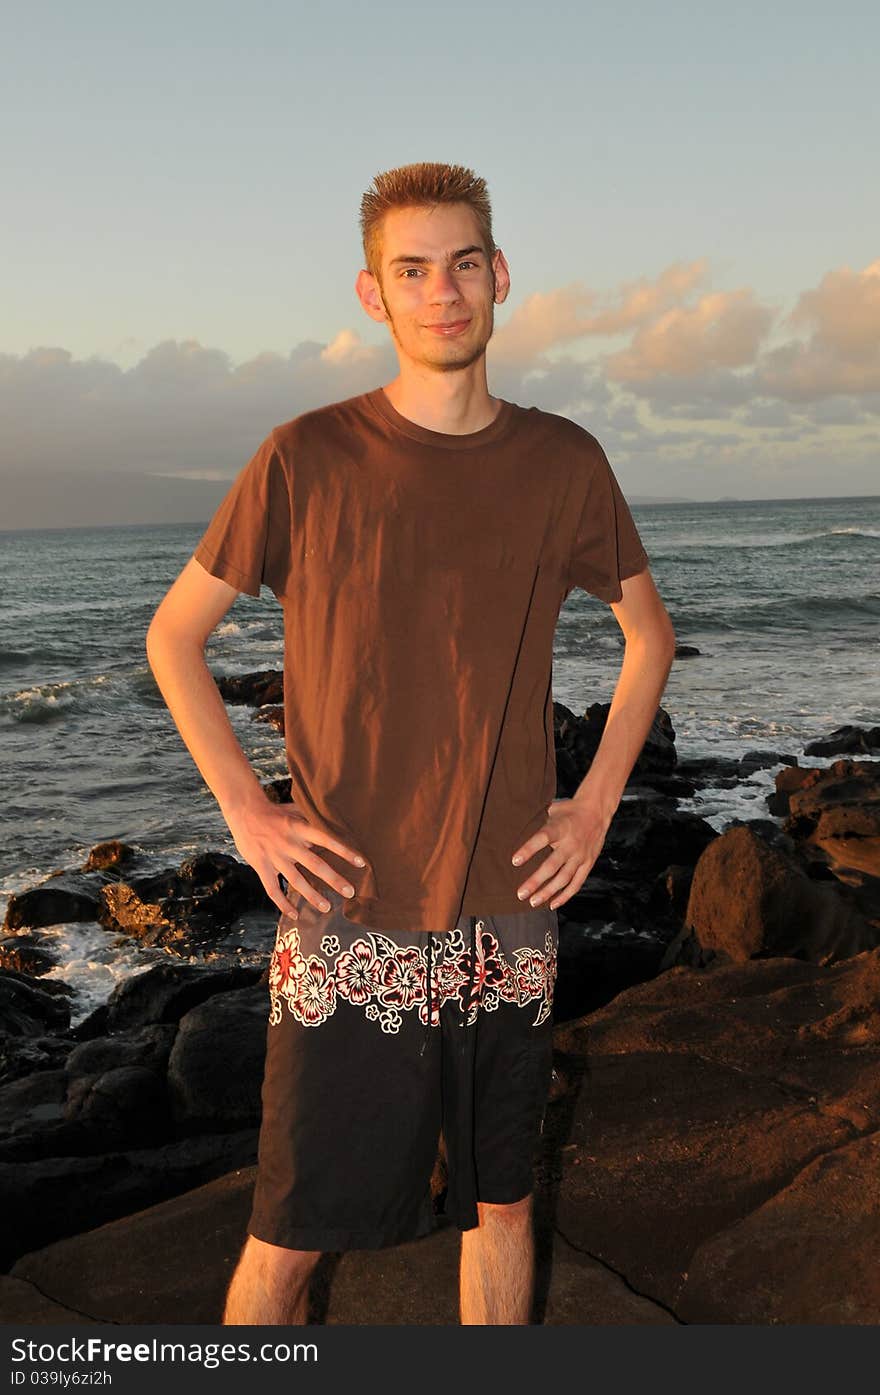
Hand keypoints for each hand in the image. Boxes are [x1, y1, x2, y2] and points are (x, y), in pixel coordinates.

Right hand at [223, 794, 365, 916]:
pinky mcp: (262, 867)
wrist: (245, 812)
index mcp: (300, 828)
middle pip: (315, 865)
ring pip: (296, 881)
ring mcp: (275, 857)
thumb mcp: (295, 810)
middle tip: (350, 892)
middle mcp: (290, 844)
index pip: (327, 840)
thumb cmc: (275, 812)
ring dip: (312, 895)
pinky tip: (294, 913)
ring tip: (326, 907)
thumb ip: (313, 819)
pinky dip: (283, 903)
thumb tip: (337, 822)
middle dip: (334, 880)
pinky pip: (273, 890)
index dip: (344, 851)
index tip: (361, 863)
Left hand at [511, 797, 609, 910]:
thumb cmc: (569, 810)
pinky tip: (552, 904)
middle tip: (520, 894)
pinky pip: (577, 883)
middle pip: (552, 865)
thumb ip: (536, 820)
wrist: (597, 810)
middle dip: (535, 881)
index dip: (528, 850)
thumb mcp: (552, 809)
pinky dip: (565, 895)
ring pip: (564, 878)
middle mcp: (570, 843)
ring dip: (548, 892)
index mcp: (560, 827)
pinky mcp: (588, 863)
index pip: (542, 838)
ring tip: (533, 902)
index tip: (514, 861)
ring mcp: (581, 855)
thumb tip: (513, 826)